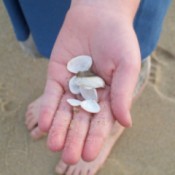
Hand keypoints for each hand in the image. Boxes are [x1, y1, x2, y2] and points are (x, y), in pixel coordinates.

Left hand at [38, 1, 140, 163]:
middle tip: (68, 157)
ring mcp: (72, 85)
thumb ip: (123, 93)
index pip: (101, 120)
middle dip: (74, 137)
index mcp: (108, 94)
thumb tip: (126, 122)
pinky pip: (52, 95)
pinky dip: (49, 109)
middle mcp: (89, 93)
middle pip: (81, 119)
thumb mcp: (127, 65)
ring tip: (54, 145)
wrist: (98, 16)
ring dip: (59, 128)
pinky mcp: (57, 76)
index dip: (95, 136)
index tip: (88, 154)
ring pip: (65, 111)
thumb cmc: (118, 39)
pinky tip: (46, 124)